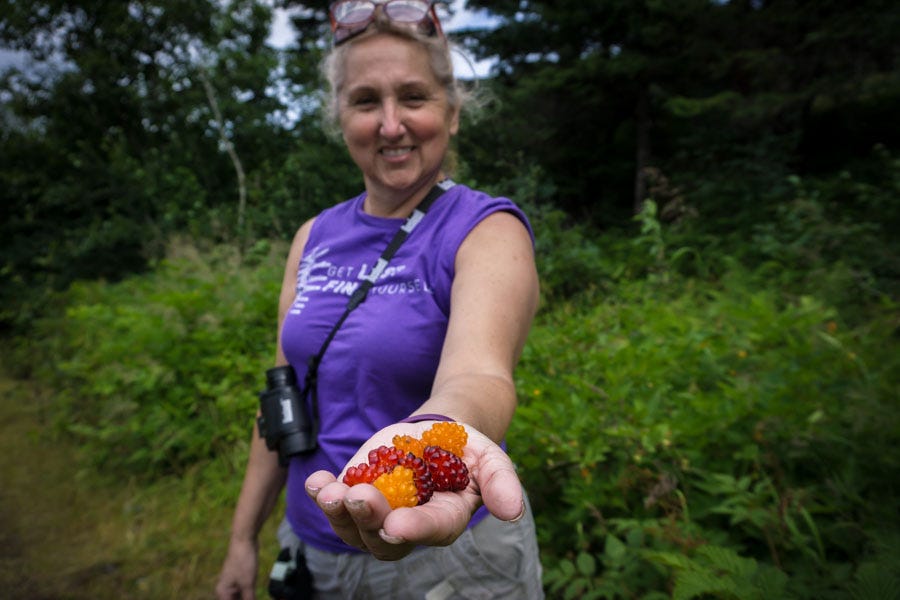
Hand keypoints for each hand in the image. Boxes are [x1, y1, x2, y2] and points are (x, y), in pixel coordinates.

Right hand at [215, 537, 258, 599]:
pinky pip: (245, 593)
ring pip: (241, 599)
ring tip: (255, 596)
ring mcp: (233, 584)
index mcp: (223, 593)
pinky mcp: (241, 579)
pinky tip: (257, 596)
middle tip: (254, 598)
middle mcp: (225, 590)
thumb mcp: (248, 584)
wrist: (244, 540)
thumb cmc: (243, 561)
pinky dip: (251, 597)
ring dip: (249, 599)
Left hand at [304, 422, 524, 560]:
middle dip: (368, 520)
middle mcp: (406, 526)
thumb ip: (502, 483)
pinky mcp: (356, 492)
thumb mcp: (492, 460)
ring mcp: (377, 513)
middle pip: (383, 539)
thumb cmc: (467, 452)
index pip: (428, 531)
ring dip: (338, 513)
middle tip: (358, 497)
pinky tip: (318, 480)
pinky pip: (335, 502)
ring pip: (353, 529)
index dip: (412, 529)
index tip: (397, 524)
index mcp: (443, 521)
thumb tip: (512, 510)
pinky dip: (323, 494)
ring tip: (329, 491)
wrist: (438, 433)